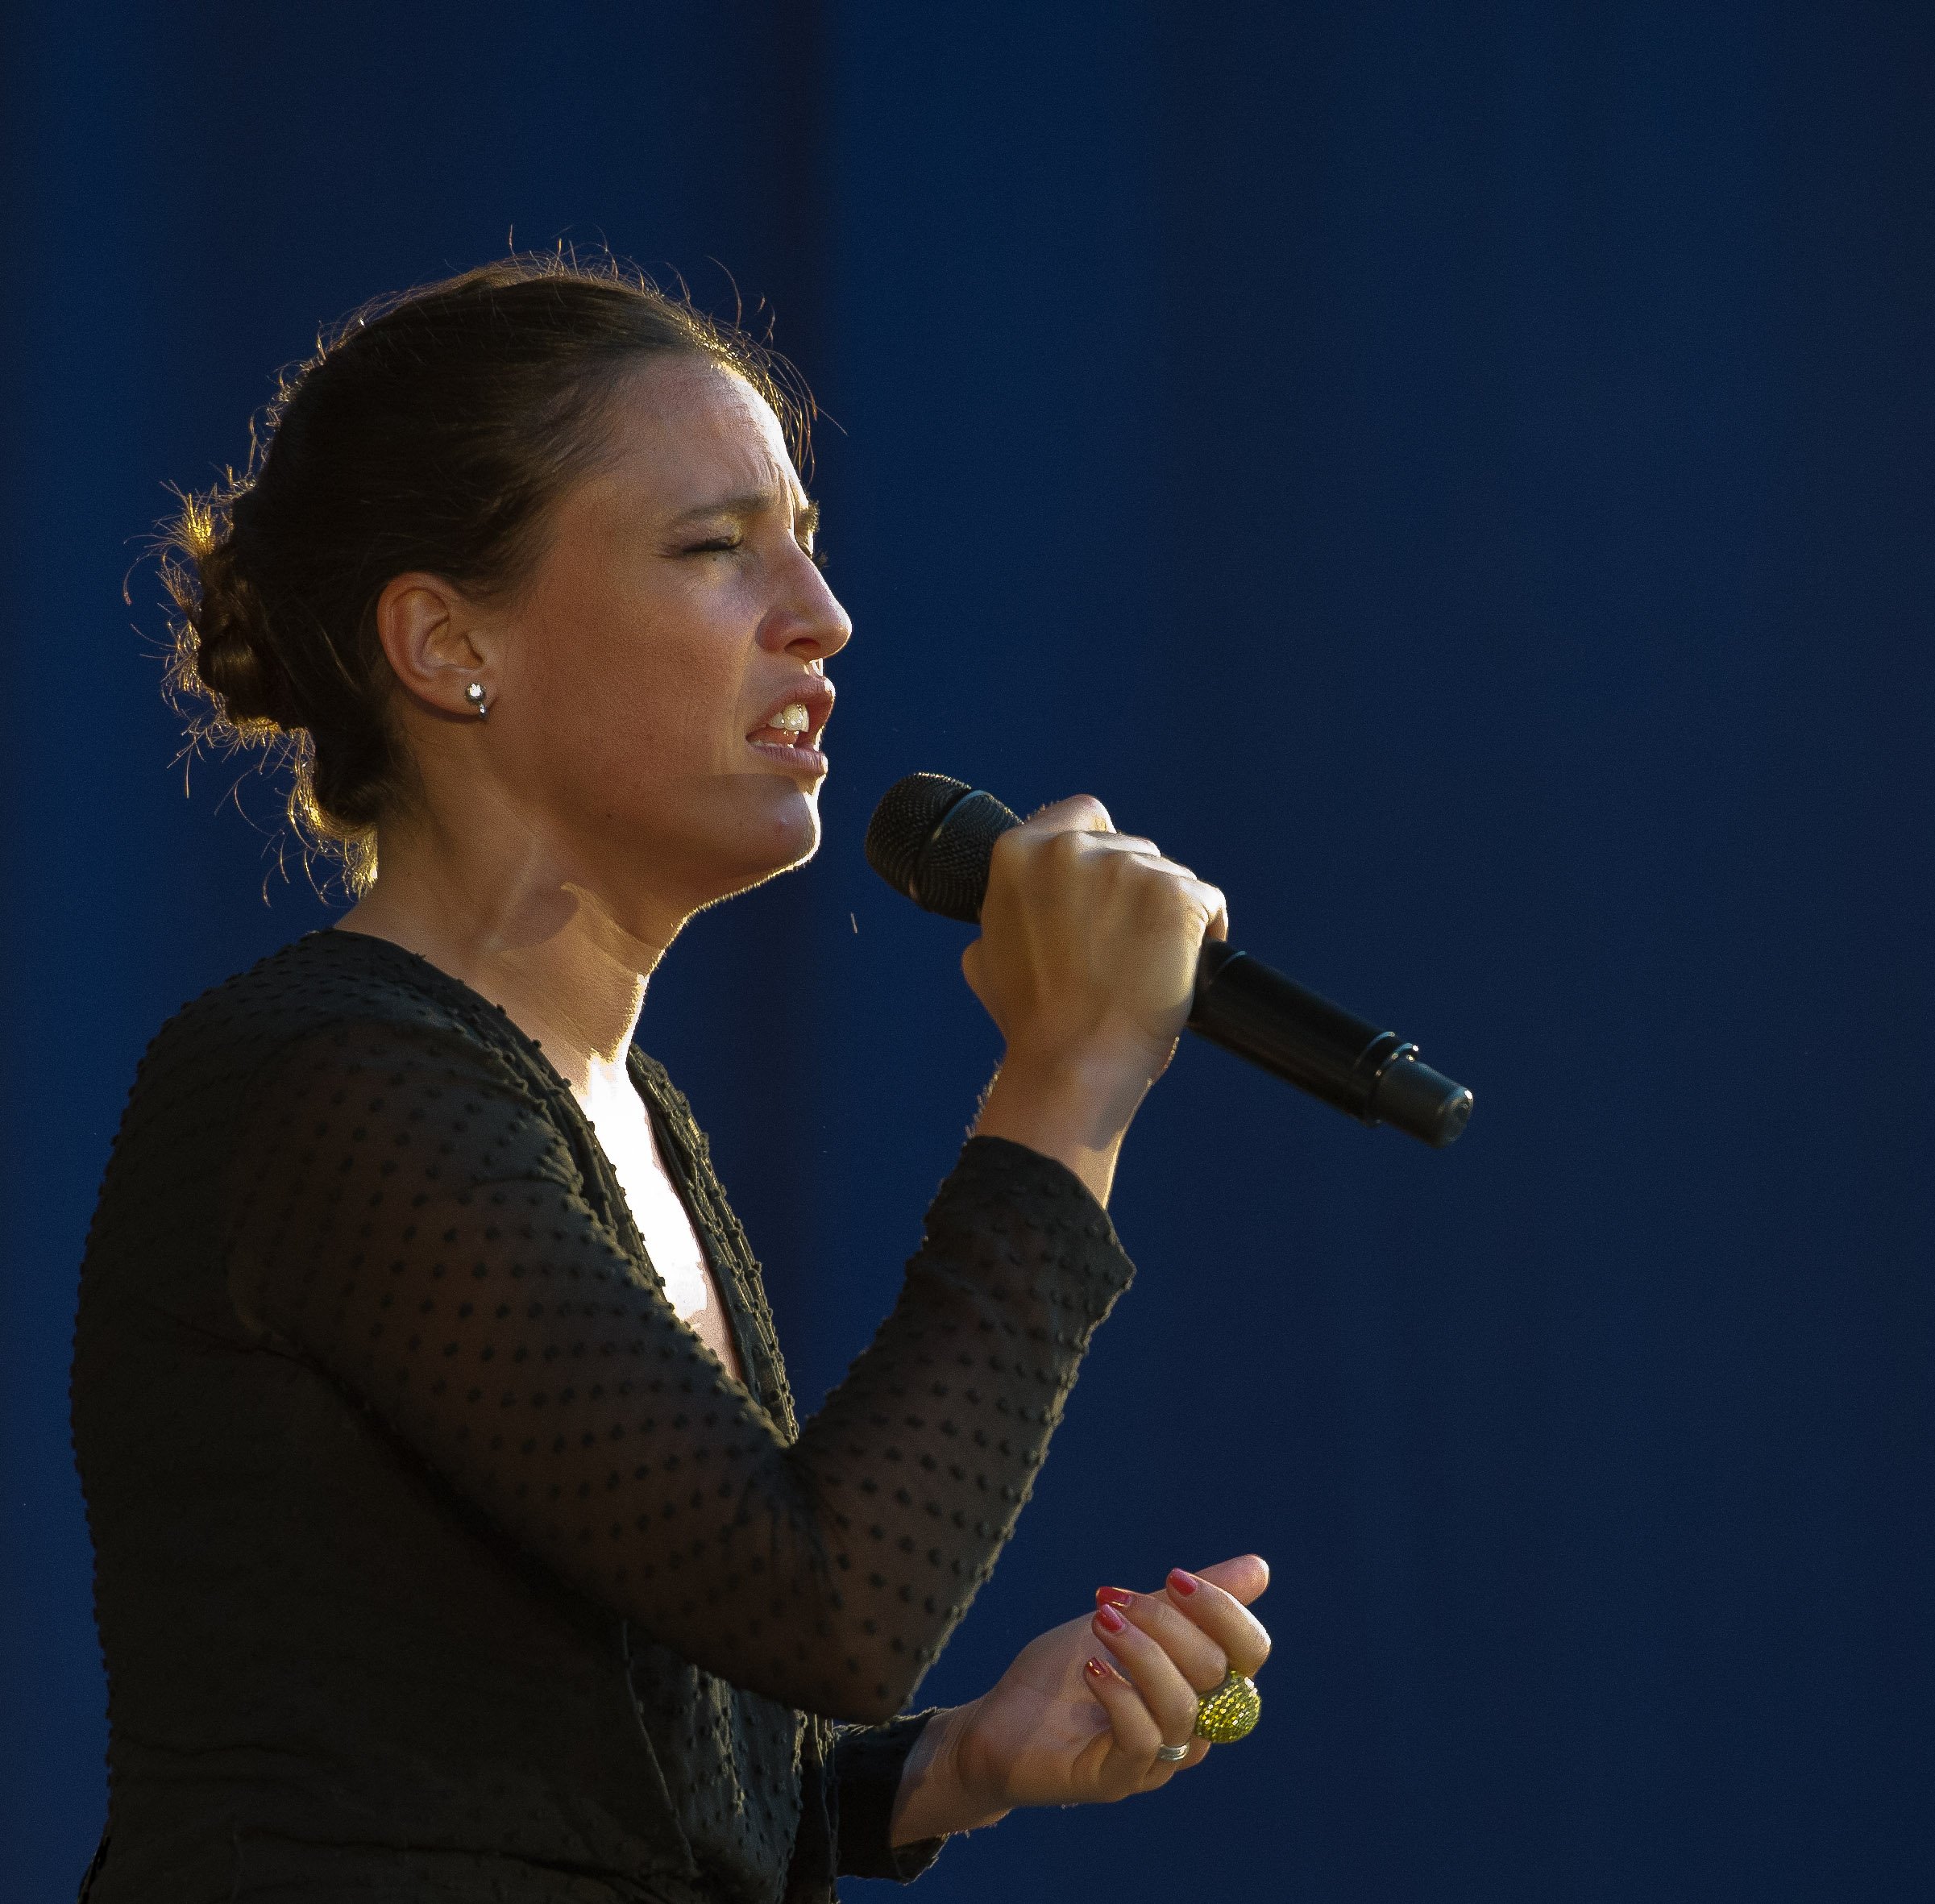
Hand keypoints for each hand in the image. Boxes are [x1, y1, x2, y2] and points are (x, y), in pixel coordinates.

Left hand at [890, 1555, 1269, 1843]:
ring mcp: (1157, 1761)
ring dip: (1142, 1654)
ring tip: (1101, 1622)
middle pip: (1215, 1672)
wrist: (1000, 1720)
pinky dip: (1120, 1695)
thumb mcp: (1127, 1619)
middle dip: (1167, 1622)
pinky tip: (1091, 1668)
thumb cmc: (1067, 1669)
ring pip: (1182, 1708)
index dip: (1223, 1610)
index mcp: (1202, 1687)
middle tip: (1114, 1599)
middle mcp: (1191, 1728)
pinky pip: (1141, 1741)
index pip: (1249, 1652)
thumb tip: (1259, 1569)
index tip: (1174, 1576)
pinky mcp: (1116, 1780)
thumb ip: (1186, 1602)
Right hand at [968, 796, 1227, 1203]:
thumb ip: (1002, 911)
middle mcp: (1071, 849)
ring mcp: (1127, 868)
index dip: (1100, 846)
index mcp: (1018, 853)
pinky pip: (1206, 901)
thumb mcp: (986, 955)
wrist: (1075, 1061)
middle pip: (1130, 847)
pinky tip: (1185, 965)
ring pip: (1170, 874)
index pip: (1082, 813)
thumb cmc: (1032, 1020)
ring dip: (1168, 912)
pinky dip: (1204, 929)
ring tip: (1153, 963)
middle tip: (1126, 944)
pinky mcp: (1174, 896)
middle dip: (1134, 888)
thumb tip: (1022, 900)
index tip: (1106, 885)